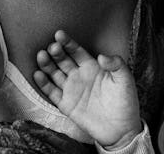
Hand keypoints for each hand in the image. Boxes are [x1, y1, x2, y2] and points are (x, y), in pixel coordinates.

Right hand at [33, 30, 141, 147]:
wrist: (121, 129)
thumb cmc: (125, 102)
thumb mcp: (125, 79)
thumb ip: (116, 64)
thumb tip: (101, 55)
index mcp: (92, 67)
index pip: (77, 51)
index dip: (68, 43)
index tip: (59, 34)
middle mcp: (79, 76)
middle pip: (63, 61)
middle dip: (56, 52)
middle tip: (52, 47)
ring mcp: (72, 90)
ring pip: (55, 74)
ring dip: (47, 65)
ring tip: (41, 56)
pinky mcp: (66, 105)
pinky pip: (52, 92)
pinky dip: (43, 84)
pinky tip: (37, 74)